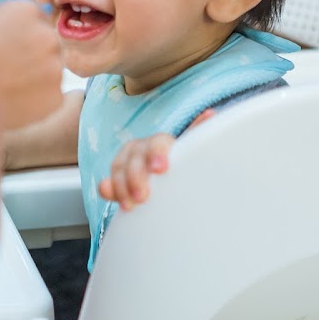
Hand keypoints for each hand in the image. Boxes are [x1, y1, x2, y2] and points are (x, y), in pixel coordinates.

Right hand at [0, 1, 62, 130]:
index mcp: (25, 11)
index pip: (28, 13)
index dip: (13, 26)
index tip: (1, 38)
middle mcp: (47, 36)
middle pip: (42, 39)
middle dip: (27, 48)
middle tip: (3, 62)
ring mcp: (55, 68)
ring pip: (47, 67)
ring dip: (33, 72)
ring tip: (6, 83)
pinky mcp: (56, 97)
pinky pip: (47, 93)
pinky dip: (34, 97)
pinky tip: (13, 99)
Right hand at [98, 108, 213, 209]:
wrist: (167, 175)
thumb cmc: (182, 163)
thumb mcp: (191, 150)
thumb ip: (199, 135)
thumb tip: (211, 114)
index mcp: (160, 143)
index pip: (157, 144)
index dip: (157, 154)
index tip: (161, 169)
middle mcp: (141, 149)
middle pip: (135, 157)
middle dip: (136, 176)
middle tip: (143, 196)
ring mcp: (127, 163)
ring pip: (118, 168)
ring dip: (122, 186)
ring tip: (130, 205)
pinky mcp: (117, 179)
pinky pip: (108, 182)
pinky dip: (108, 188)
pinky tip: (107, 192)